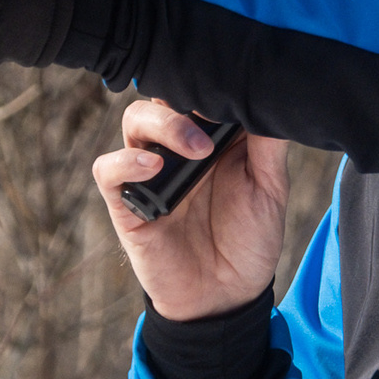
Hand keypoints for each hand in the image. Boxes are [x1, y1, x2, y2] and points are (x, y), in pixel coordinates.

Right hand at [93, 99, 286, 320]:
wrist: (228, 297)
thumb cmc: (249, 240)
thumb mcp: (269, 188)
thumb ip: (268, 143)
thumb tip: (269, 96)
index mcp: (210, 137)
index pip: (198, 91)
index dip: (209, 81)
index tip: (233, 84)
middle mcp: (176, 149)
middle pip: (163, 96)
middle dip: (185, 97)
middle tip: (213, 122)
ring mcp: (149, 173)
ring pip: (134, 122)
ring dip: (162, 124)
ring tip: (194, 148)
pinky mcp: (127, 204)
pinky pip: (109, 170)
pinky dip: (125, 161)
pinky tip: (152, 166)